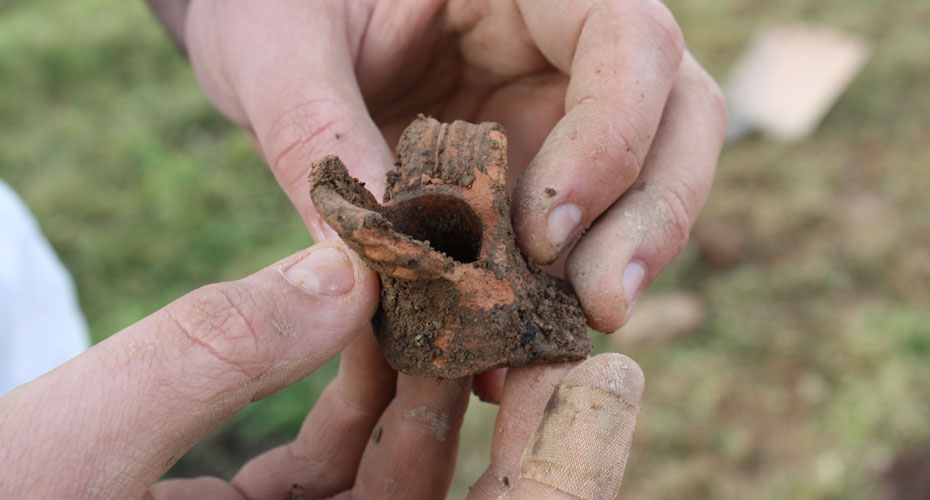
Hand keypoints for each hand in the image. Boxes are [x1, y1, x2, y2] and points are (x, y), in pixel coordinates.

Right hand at [0, 240, 645, 498]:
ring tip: (440, 299)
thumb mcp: (65, 454)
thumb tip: (336, 273)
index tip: (612, 379)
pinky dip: (353, 408)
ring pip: (398, 487)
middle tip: (537, 319)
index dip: (567, 473)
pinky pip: (336, 480)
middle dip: (504, 416)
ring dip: (422, 391)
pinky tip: (353, 332)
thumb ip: (203, 360)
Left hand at [180, 0, 726, 333]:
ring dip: (613, 266)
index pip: (628, 38)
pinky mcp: (530, 170)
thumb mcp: (276, 44)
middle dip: (650, 216)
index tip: (539, 232)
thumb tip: (365, 268)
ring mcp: (555, 109)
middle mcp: (563, 44)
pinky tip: (509, 349)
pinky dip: (551, 290)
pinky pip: (572, 230)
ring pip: (644, 183)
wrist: (269, 26)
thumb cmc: (274, 2)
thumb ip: (317, 133)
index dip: (611, 136)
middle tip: (599, 309)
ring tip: (553, 347)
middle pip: (676, 116)